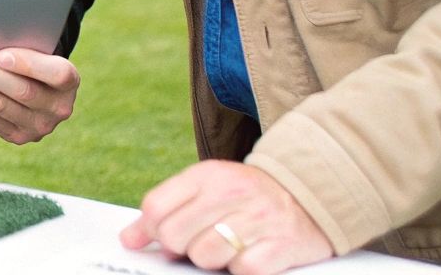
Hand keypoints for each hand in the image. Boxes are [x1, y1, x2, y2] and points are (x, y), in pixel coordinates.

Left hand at [0, 48, 78, 143]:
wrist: (37, 87)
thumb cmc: (31, 56)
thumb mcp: (37, 48)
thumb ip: (22, 44)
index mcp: (69, 80)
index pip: (57, 74)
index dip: (29, 65)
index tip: (1, 54)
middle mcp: (58, 108)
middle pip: (21, 91)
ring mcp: (39, 127)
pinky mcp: (18, 136)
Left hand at [119, 160, 334, 273]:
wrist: (310, 195)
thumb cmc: (247, 197)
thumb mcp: (206, 190)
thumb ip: (167, 209)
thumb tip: (129, 239)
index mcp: (208, 175)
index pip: (156, 208)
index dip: (151, 231)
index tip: (161, 239)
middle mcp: (232, 193)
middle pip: (175, 236)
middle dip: (182, 248)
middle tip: (200, 242)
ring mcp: (258, 219)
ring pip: (205, 256)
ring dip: (213, 260)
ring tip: (229, 246)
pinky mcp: (281, 245)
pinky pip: (242, 271)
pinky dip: (243, 269)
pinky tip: (251, 254)